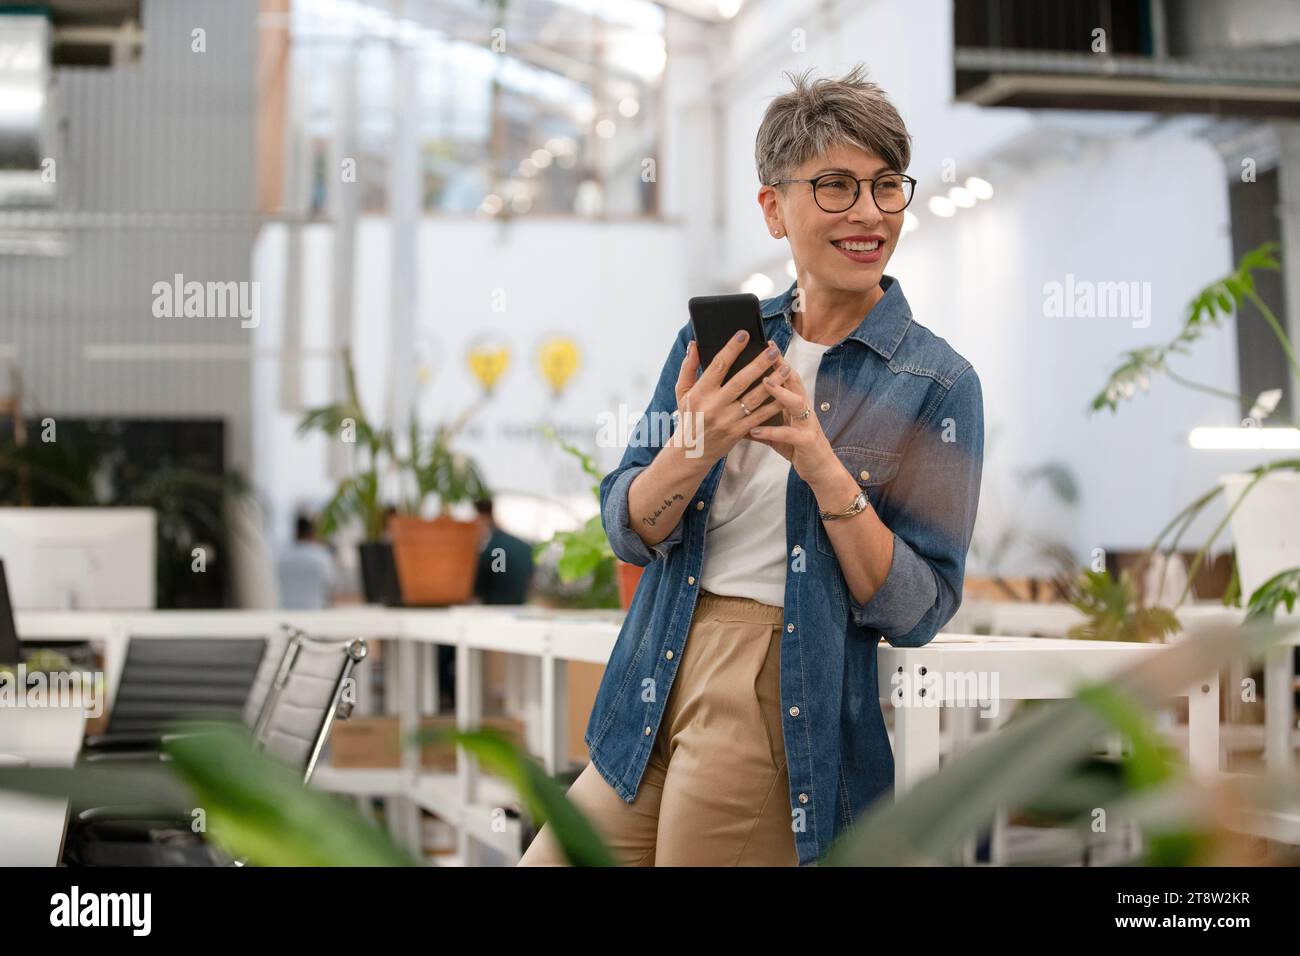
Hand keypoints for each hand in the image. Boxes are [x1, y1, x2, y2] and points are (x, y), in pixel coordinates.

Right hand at [671, 330, 781, 466]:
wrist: (690, 453)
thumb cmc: (688, 418)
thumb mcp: (682, 393)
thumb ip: (688, 368)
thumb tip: (694, 345)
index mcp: (700, 393)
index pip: (718, 366)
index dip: (731, 349)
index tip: (744, 334)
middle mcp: (715, 406)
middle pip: (740, 381)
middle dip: (759, 364)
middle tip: (773, 350)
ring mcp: (728, 421)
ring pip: (754, 399)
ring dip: (772, 383)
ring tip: (785, 368)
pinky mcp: (739, 432)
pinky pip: (760, 417)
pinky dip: (774, 406)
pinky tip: (785, 394)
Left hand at [745, 362, 843, 492]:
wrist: (821, 470)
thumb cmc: (797, 447)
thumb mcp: (777, 432)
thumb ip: (760, 420)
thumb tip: (737, 413)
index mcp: (796, 404)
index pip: (787, 377)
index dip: (778, 360)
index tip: (766, 343)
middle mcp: (804, 410)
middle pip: (795, 382)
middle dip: (782, 367)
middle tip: (768, 352)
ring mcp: (807, 424)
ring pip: (797, 403)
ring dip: (781, 393)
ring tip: (764, 383)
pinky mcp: (806, 442)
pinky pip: (788, 434)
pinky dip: (771, 431)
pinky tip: (754, 430)